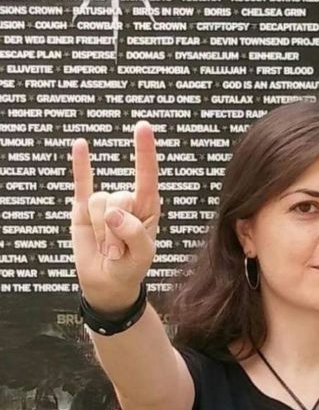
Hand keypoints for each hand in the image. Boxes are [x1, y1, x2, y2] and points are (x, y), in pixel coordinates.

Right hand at [70, 120, 159, 307]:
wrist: (109, 282)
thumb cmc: (131, 267)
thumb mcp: (142, 256)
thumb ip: (134, 234)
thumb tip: (113, 214)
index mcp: (148, 208)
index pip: (147, 176)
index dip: (145, 152)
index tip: (143, 127)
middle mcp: (127, 201)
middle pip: (118, 198)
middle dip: (114, 229)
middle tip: (117, 251)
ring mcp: (105, 203)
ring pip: (98, 202)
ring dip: (100, 231)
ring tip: (106, 247)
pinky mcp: (83, 208)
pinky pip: (81, 183)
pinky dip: (80, 165)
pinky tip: (80, 145)